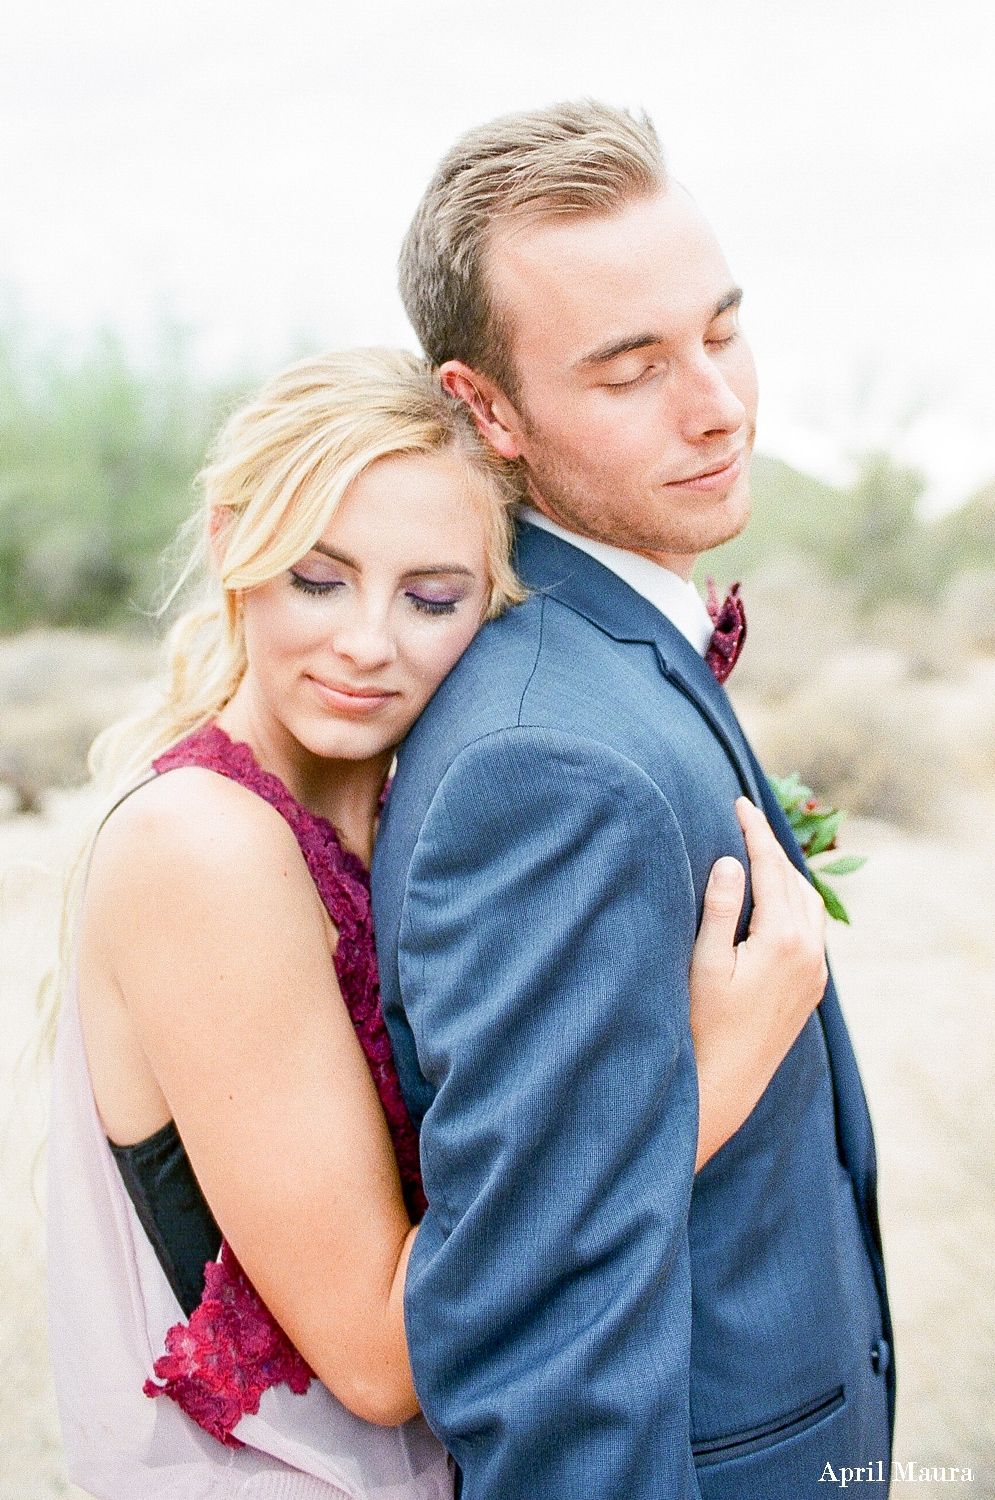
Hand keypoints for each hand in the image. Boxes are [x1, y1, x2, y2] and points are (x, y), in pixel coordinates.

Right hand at [689, 796, 827, 1170]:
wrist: (726, 1084)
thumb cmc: (704, 1024)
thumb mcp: (704, 962)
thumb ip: (717, 909)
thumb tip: (728, 862)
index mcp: (783, 940)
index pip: (771, 868)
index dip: (754, 831)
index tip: (739, 802)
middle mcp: (809, 952)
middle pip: (795, 880)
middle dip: (771, 847)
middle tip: (744, 820)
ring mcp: (815, 971)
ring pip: (810, 903)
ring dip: (787, 874)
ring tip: (759, 853)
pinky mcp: (812, 987)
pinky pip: (813, 928)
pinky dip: (796, 902)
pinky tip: (776, 900)